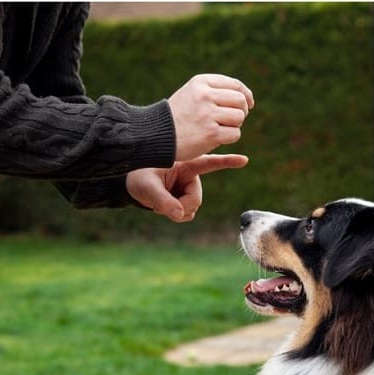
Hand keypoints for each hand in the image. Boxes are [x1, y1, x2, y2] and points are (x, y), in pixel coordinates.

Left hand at [126, 154, 248, 222]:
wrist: (128, 184)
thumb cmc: (136, 176)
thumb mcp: (146, 186)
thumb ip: (162, 200)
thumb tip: (178, 214)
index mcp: (185, 164)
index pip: (210, 162)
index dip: (227, 161)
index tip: (245, 160)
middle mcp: (189, 176)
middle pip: (196, 199)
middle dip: (181, 207)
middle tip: (162, 207)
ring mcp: (187, 188)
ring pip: (192, 208)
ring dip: (177, 211)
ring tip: (159, 203)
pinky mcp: (183, 198)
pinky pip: (186, 213)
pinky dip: (176, 214)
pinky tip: (164, 207)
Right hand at [168, 74, 254, 161]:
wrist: (157, 135)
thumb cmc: (178, 116)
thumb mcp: (192, 94)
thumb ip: (214, 91)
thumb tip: (246, 97)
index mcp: (201, 82)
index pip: (235, 85)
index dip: (246, 95)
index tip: (248, 104)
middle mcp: (204, 95)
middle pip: (240, 100)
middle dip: (241, 111)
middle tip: (232, 120)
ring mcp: (207, 114)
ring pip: (239, 117)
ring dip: (234, 125)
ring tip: (220, 128)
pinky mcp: (211, 133)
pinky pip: (235, 134)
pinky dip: (229, 138)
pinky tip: (216, 138)